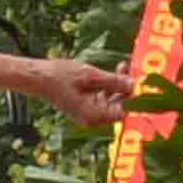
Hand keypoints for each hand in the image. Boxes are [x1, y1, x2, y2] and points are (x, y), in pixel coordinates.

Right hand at [0, 54, 131, 130]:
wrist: (37, 77)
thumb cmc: (60, 76)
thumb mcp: (90, 76)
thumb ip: (113, 81)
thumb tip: (133, 84)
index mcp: (94, 115)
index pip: (123, 112)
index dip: (136, 98)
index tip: (145, 83)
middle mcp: (92, 118)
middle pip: (119, 106)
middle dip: (128, 88)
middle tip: (137, 70)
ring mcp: (89, 112)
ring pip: (112, 100)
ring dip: (120, 84)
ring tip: (125, 64)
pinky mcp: (85, 104)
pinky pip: (103, 96)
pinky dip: (110, 85)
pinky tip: (115, 69)